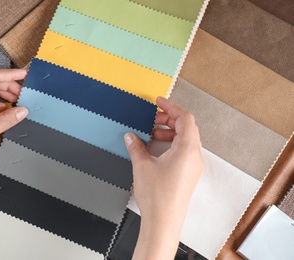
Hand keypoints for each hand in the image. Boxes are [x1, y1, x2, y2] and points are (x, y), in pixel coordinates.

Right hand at [124, 97, 202, 259]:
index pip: (185, 119)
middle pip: (187, 128)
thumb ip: (136, 147)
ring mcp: (193, 166)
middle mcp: (195, 156)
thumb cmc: (157, 196)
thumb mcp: (142, 166)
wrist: (163, 222)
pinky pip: (183, 151)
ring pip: (185, 140)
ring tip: (151, 134)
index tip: (158, 102)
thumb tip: (130, 136)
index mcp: (188, 149)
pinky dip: (171, 144)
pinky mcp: (188, 175)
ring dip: (169, 133)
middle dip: (169, 120)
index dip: (171, 107)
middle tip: (152, 119)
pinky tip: (155, 149)